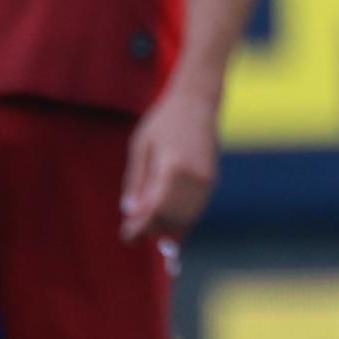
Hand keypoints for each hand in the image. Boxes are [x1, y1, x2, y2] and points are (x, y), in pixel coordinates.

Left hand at [120, 78, 223, 242]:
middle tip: (132, 233)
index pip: (156, 211)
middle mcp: (195, 178)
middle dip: (152, 230)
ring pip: (187, 218)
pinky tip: (165, 217)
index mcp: (173, 168)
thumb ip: (136, 181)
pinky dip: (181, 218)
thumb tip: (130, 212)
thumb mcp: (140, 147)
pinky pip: (196, 209)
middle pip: (172, 218)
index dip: (140, 228)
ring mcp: (207, 180)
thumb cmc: (164, 121)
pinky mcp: (212, 180)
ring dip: (167, 227)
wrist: (198, 102)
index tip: (127, 237)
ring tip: (147, 226)